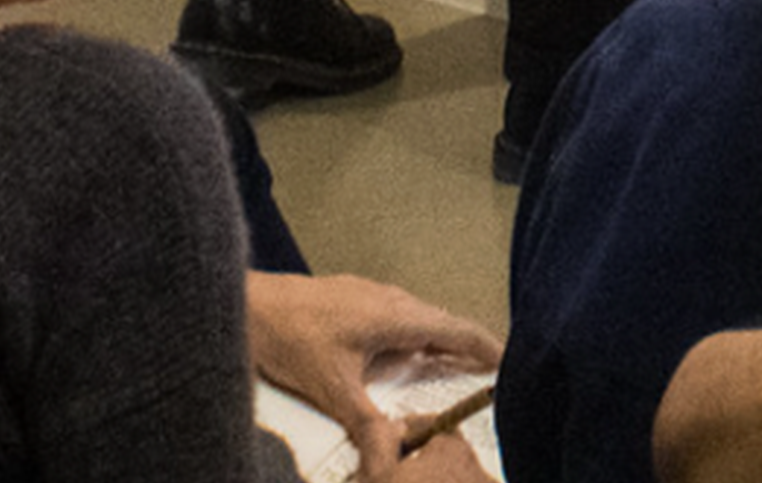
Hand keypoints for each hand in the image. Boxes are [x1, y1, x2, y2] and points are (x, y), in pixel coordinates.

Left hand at [246, 270, 501, 477]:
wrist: (248, 305)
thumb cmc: (288, 335)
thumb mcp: (333, 389)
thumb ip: (368, 427)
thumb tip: (391, 463)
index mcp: (396, 315)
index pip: (458, 330)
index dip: (489, 348)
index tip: (513, 364)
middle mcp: (391, 301)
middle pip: (444, 325)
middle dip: (469, 351)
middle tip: (490, 379)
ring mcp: (372, 298)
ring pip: (421, 322)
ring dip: (441, 346)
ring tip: (456, 373)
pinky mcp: (355, 303)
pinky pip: (399, 322)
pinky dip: (415, 343)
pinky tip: (404, 363)